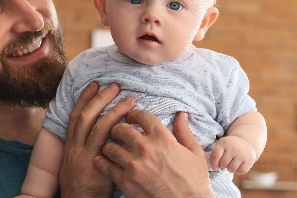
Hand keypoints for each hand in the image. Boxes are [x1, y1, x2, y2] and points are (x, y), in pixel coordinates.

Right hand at [58, 82, 134, 197]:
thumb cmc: (84, 187)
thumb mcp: (78, 164)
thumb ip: (87, 147)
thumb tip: (102, 133)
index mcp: (70, 145)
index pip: (76, 115)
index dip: (85, 98)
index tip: (94, 84)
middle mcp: (74, 147)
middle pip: (85, 115)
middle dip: (100, 98)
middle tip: (115, 85)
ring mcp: (84, 155)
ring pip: (97, 125)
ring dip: (114, 109)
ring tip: (129, 99)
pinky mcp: (95, 164)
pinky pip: (105, 142)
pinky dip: (116, 128)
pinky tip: (129, 122)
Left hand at [94, 111, 213, 197]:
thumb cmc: (193, 181)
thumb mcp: (195, 153)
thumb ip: (184, 131)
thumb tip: (181, 115)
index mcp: (163, 139)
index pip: (141, 116)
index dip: (134, 115)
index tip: (132, 118)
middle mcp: (147, 149)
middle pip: (122, 129)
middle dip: (119, 129)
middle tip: (118, 132)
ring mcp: (135, 166)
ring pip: (110, 146)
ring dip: (110, 146)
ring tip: (112, 148)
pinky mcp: (126, 182)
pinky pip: (106, 167)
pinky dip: (101, 162)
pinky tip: (102, 160)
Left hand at [210, 135, 255, 174]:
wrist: (246, 142)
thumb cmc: (229, 147)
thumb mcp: (221, 146)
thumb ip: (215, 155)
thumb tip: (215, 168)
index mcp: (224, 143)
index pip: (215, 155)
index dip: (214, 163)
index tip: (215, 166)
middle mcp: (233, 148)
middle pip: (223, 164)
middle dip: (223, 165)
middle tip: (227, 161)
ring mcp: (242, 154)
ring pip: (231, 169)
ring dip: (230, 169)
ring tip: (232, 163)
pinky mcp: (249, 160)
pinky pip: (241, 172)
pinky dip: (239, 171)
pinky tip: (239, 165)